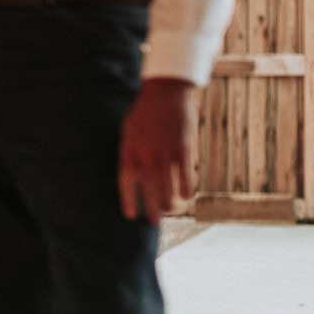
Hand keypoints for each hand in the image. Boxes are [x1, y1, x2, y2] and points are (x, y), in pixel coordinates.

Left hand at [118, 78, 198, 223]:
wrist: (166, 91)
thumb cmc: (145, 112)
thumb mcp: (129, 130)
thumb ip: (130, 151)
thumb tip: (131, 174)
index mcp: (130, 148)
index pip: (125, 180)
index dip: (128, 199)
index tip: (131, 215)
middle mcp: (146, 152)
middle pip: (147, 186)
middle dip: (151, 207)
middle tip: (154, 222)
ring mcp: (165, 150)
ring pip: (167, 183)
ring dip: (169, 201)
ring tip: (170, 211)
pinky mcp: (183, 146)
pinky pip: (185, 172)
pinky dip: (187, 186)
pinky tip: (187, 196)